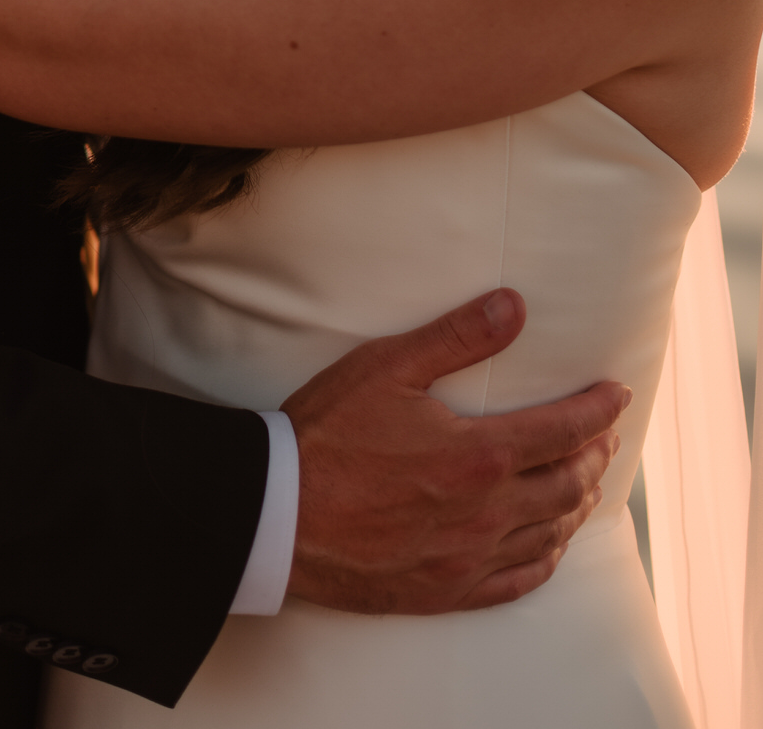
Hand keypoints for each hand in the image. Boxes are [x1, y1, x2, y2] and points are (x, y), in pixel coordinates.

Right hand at [283, 287, 627, 613]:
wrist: (279, 514)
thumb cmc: (329, 435)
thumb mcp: (387, 367)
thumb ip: (457, 337)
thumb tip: (513, 306)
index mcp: (479, 454)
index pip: (564, 430)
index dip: (598, 410)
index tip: (618, 394)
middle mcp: (487, 511)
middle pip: (568, 485)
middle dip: (594, 454)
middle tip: (604, 435)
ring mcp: (469, 557)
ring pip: (549, 533)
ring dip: (577, 504)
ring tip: (586, 483)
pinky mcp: (447, 590)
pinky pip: (518, 581)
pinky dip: (545, 558)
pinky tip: (548, 546)